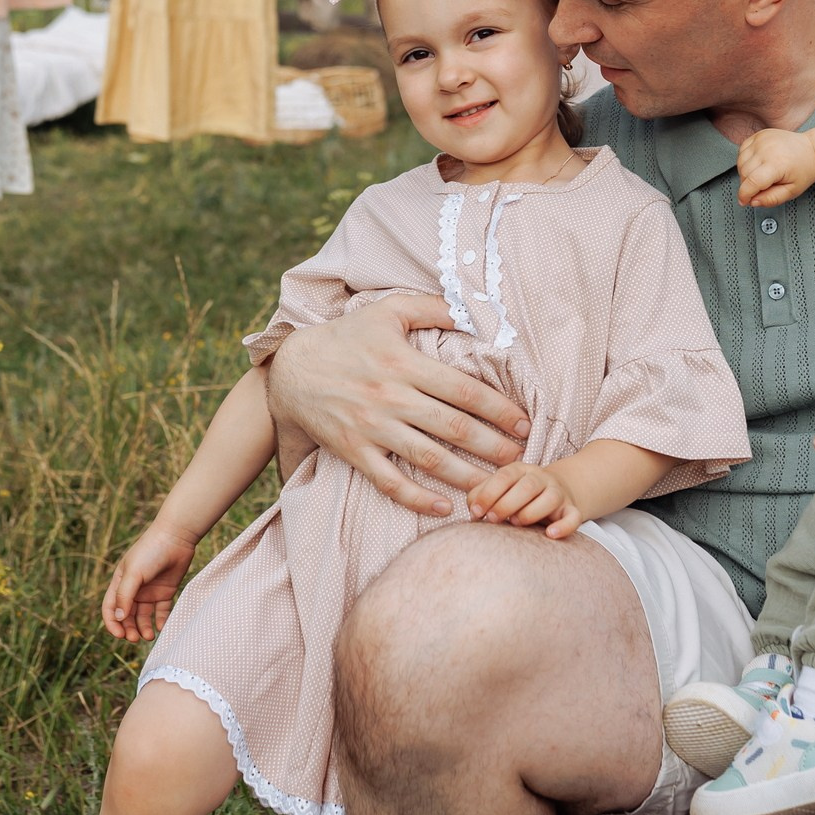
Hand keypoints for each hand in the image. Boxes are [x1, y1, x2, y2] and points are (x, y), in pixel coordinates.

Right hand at [102, 520, 196, 642]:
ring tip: (149, 636)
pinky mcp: (165, 592)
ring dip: (144, 628)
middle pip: (127, 616)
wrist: (177, 537)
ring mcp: (149, 591)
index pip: (110, 608)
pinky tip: (161, 628)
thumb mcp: (133, 573)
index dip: (112, 623)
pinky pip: (161, 611)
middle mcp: (133, 589)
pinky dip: (160, 621)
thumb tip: (118, 618)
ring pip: (143, 616)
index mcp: (120, 583)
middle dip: (129, 629)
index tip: (119, 635)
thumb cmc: (151, 552)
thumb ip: (124, 596)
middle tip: (136, 638)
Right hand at [264, 295, 529, 517]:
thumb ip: (431, 307)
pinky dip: (417, 499)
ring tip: (495, 487)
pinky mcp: (354, 451)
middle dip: (492, 446)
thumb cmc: (347, 336)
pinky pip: (389, 482)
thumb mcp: (387, 310)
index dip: (498, 408)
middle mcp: (390, 397)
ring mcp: (371, 428)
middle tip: (520, 458)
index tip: (522, 422)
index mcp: (403, 363)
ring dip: (466, 476)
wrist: (291, 370)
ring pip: (428, 459)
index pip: (462, 389)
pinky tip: (444, 508)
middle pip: (452, 428)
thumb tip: (472, 310)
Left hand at [467, 462, 583, 537]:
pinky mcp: (572, 510)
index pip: (504, 477)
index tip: (477, 512)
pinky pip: (573, 517)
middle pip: (527, 486)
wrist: (557, 491)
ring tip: (516, 523)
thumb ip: (481, 495)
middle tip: (493, 519)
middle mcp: (540, 479)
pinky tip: (550, 535)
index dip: (489, 494)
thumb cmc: (518, 496)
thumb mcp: (499, 489)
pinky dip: (564, 526)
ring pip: (550, 498)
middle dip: (507, 504)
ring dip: (531, 512)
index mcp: (519, 470)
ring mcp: (558, 494)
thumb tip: (473, 511)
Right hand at [736, 128, 814, 207]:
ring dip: (745, 173)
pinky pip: (742, 152)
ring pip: (741, 163)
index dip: (744, 195)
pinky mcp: (759, 135)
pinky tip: (757, 164)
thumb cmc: (803, 170)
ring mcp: (762, 140)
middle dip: (748, 186)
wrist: (811, 150)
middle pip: (744, 173)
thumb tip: (754, 202)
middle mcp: (767, 149)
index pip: (751, 182)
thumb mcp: (792, 191)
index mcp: (777, 164)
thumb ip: (772, 199)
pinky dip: (745, 161)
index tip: (744, 201)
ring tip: (761, 175)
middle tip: (761, 188)